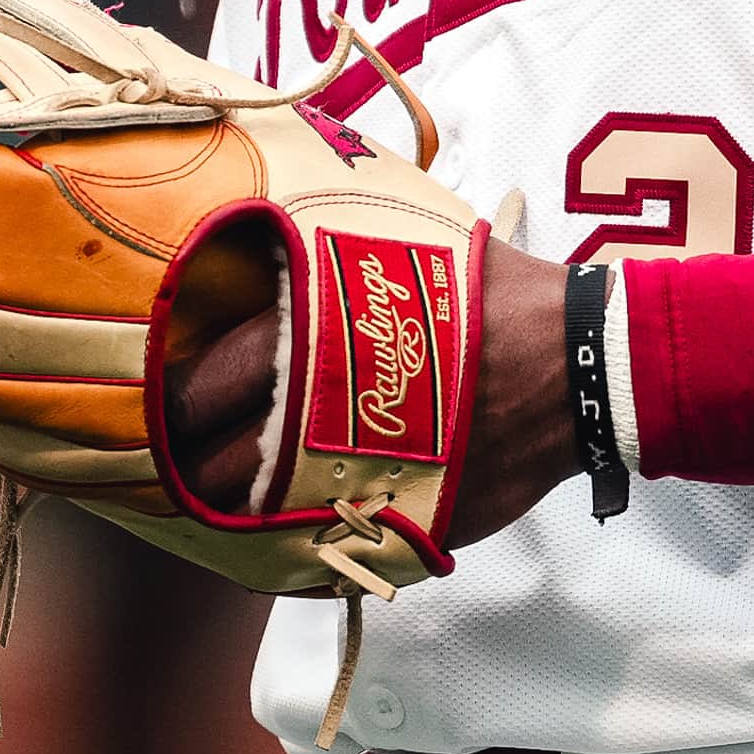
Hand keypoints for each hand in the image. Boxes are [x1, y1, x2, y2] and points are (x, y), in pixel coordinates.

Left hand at [164, 238, 577, 549]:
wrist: (582, 365)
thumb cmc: (494, 295)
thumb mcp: (409, 239)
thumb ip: (337, 238)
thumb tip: (278, 198)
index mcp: (317, 341)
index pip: (212, 381)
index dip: (180, 399)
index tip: (171, 404)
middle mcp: (330, 419)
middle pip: (223, 468)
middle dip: (196, 469)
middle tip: (188, 462)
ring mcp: (366, 482)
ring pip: (264, 522)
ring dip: (241, 514)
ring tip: (236, 498)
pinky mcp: (403, 527)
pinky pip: (327, 556)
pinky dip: (301, 549)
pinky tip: (293, 531)